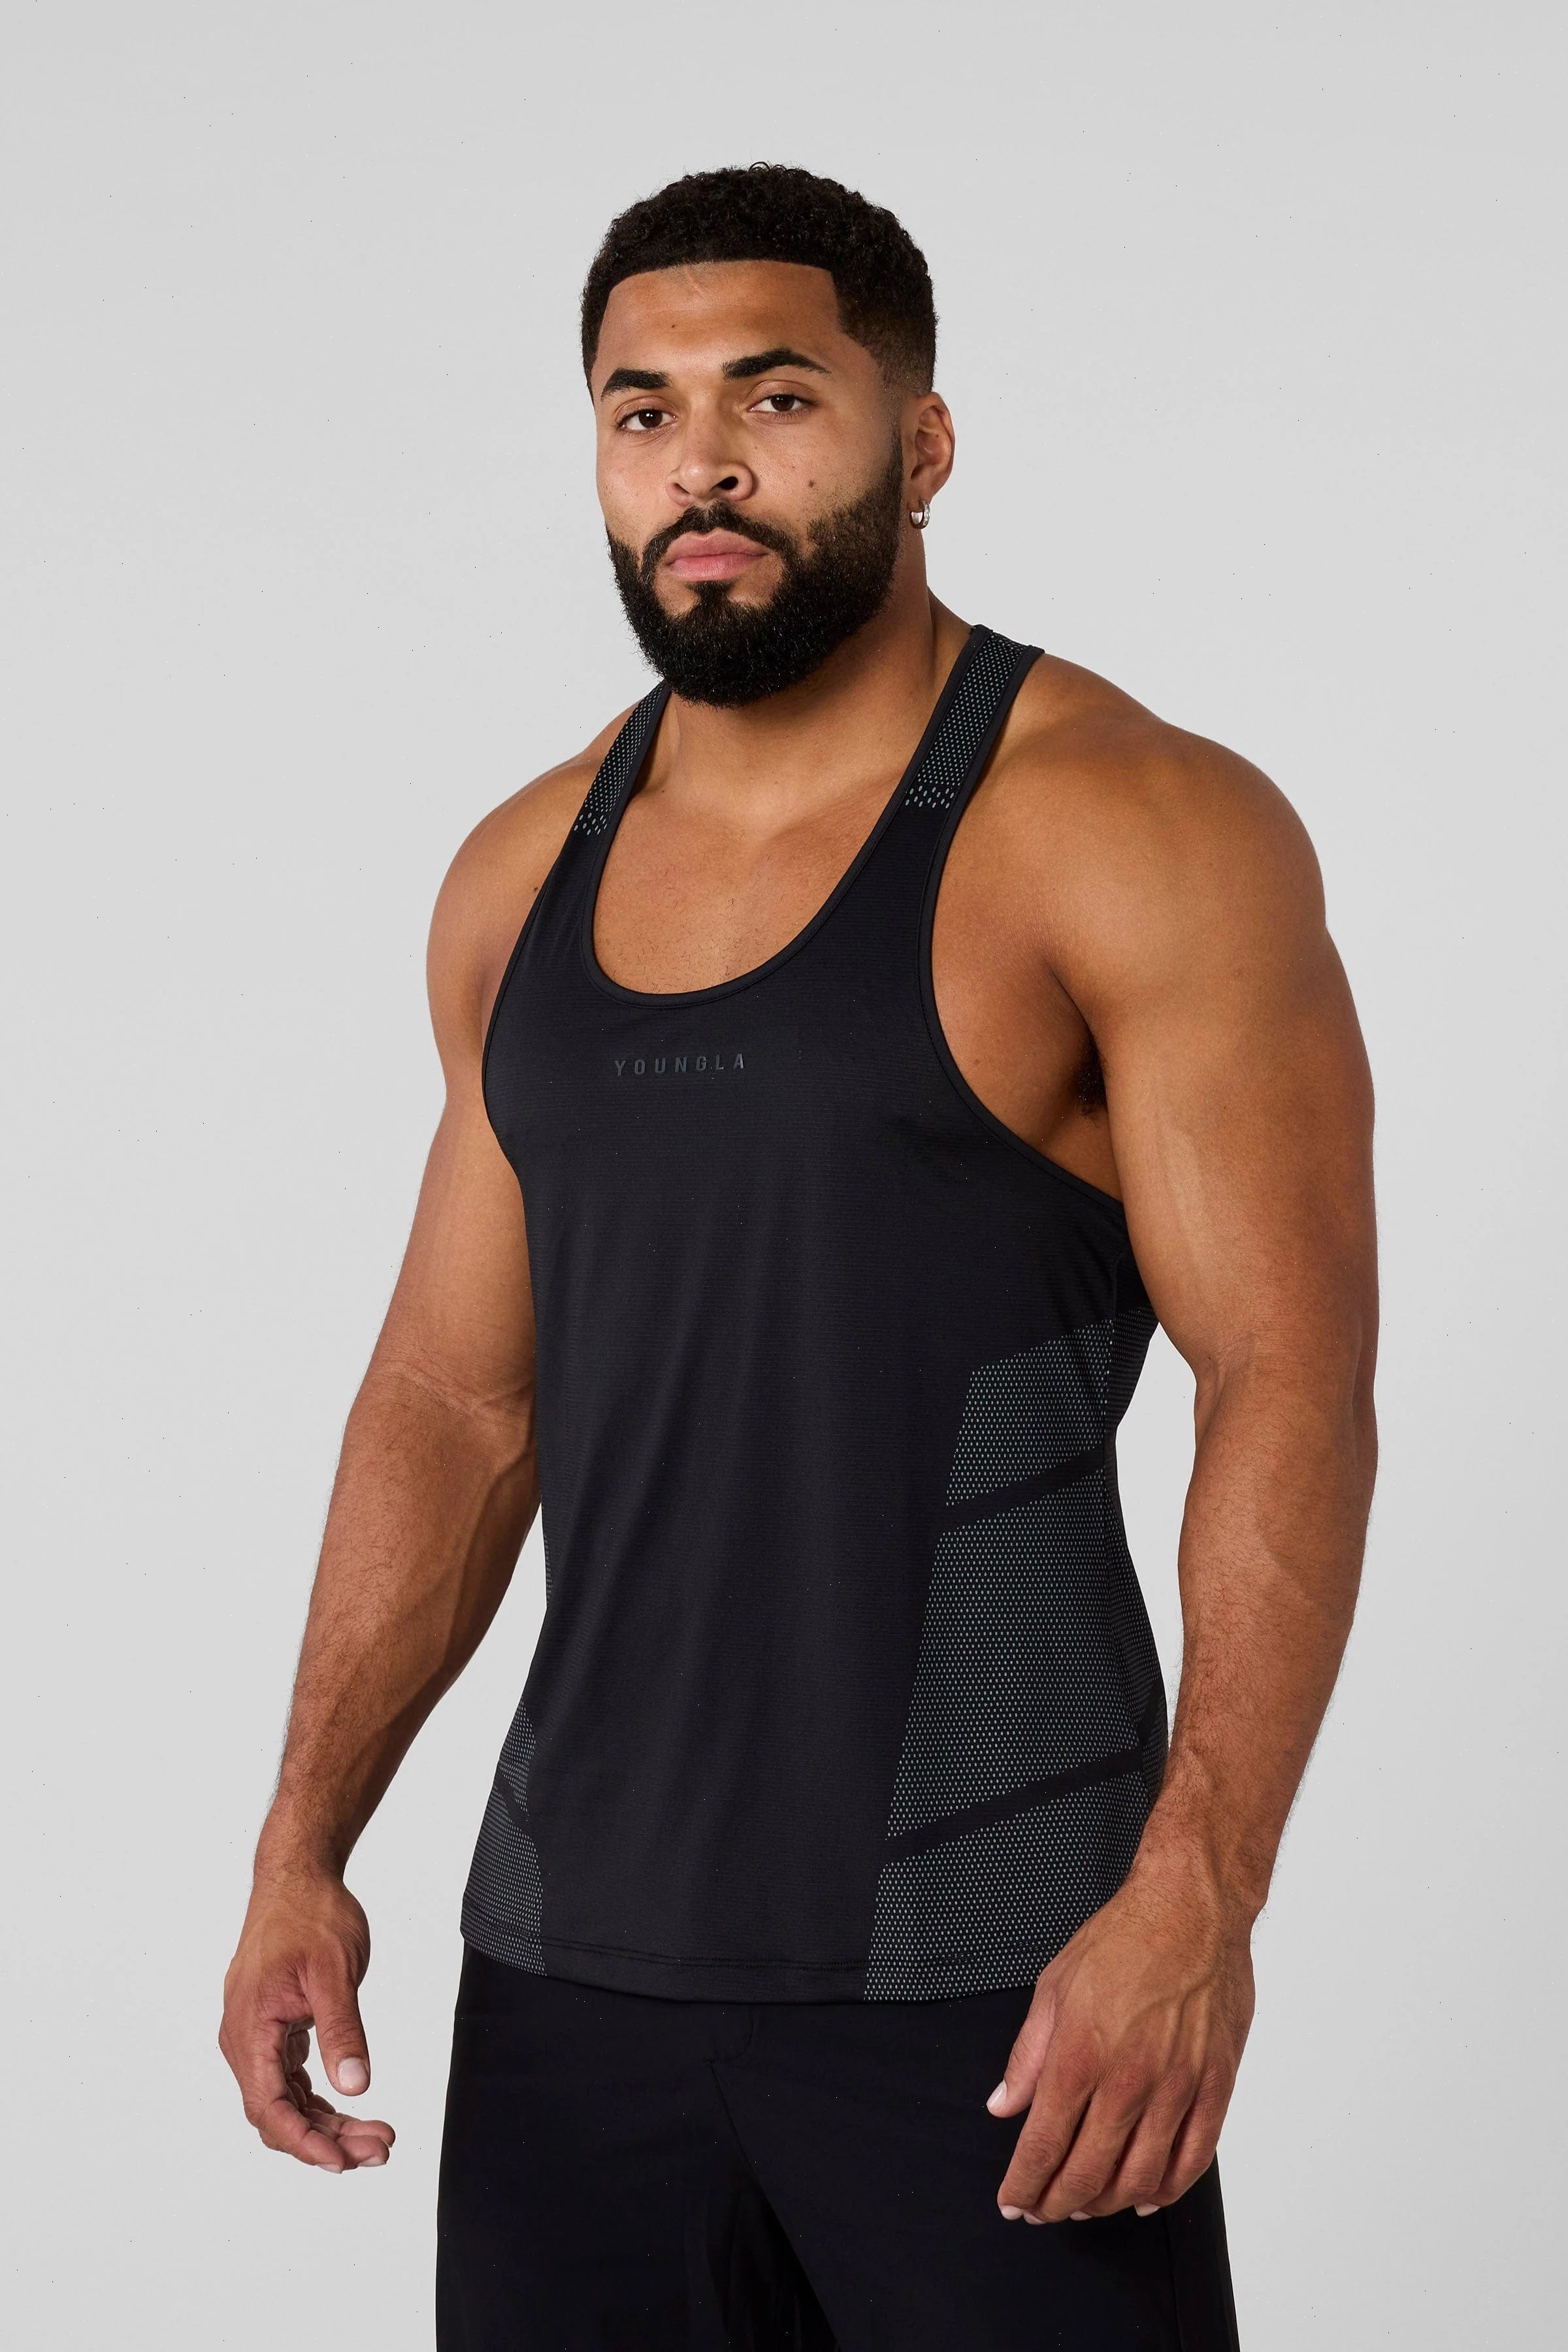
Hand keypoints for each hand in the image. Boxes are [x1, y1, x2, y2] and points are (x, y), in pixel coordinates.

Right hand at [220, 1866, 394, 2173]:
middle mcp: (244, 2039)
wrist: (297, 1876)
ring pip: (287, 2100)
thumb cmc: (311, 1915)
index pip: (269, 2107)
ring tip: (377, 2137)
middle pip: (278, 2113)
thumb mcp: (334, 1971)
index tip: (342, 2161)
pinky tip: (352, 2109)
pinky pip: (291, 2080)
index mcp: (249, 2028)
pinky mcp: (274, 2030)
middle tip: (380, 2149)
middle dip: (327, 2139)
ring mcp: (257, 2036)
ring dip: (328, 2124)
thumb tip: (355, 2085)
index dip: (303, 2141)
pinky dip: (320, 2099)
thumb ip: (342, 2029)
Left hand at [988, 1854, 1253, 2222]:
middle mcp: (1129, 2080)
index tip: (1013, 2201)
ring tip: (1087, 2204)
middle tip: (1044, 2209)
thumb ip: (1027, 2055)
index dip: (1025, 2184)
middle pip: (1089, 2172)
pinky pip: (1192, 2159)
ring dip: (1108, 2202)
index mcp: (1081, 2054)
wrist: (1190, 1909)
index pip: (1045, 2144)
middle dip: (1058, 2202)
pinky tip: (1146, 2195)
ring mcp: (1177, 2087)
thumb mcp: (1054, 1987)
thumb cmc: (1122, 1939)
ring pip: (1140, 2177)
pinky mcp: (1215, 2086)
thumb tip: (1004, 2106)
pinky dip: (1166, 2189)